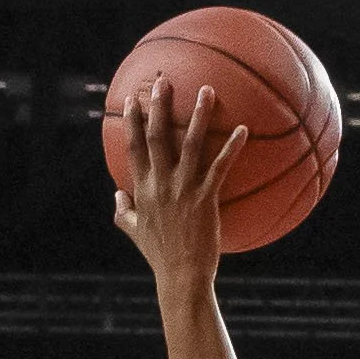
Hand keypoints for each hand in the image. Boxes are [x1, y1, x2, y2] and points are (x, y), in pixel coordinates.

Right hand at [113, 76, 248, 284]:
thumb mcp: (135, 233)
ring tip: (207, 90)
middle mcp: (160, 184)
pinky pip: (220, 167)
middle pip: (157, 136)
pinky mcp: (205, 200)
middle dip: (158, 105)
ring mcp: (183, 190)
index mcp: (142, 189)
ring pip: (189, 144)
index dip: (132, 121)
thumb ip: (123, 212)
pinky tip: (243, 130)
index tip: (133, 99)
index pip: (133, 147)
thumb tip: (116, 196)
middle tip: (164, 81)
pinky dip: (232, 148)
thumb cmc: (160, 257)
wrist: (181, 277)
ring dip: (198, 115)